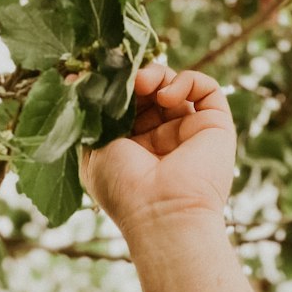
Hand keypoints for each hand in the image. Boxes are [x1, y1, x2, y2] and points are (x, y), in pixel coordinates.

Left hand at [79, 62, 236, 240]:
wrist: (161, 215)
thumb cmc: (123, 189)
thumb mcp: (94, 148)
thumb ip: (91, 114)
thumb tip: (76, 77)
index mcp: (135, 147)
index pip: (129, 103)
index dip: (118, 85)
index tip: (101, 75)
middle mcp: (163, 139)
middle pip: (152, 89)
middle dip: (136, 77)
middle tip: (128, 80)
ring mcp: (189, 132)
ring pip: (177, 85)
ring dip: (158, 75)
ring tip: (145, 85)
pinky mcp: (215, 127)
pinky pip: (207, 89)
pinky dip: (187, 80)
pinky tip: (167, 96)